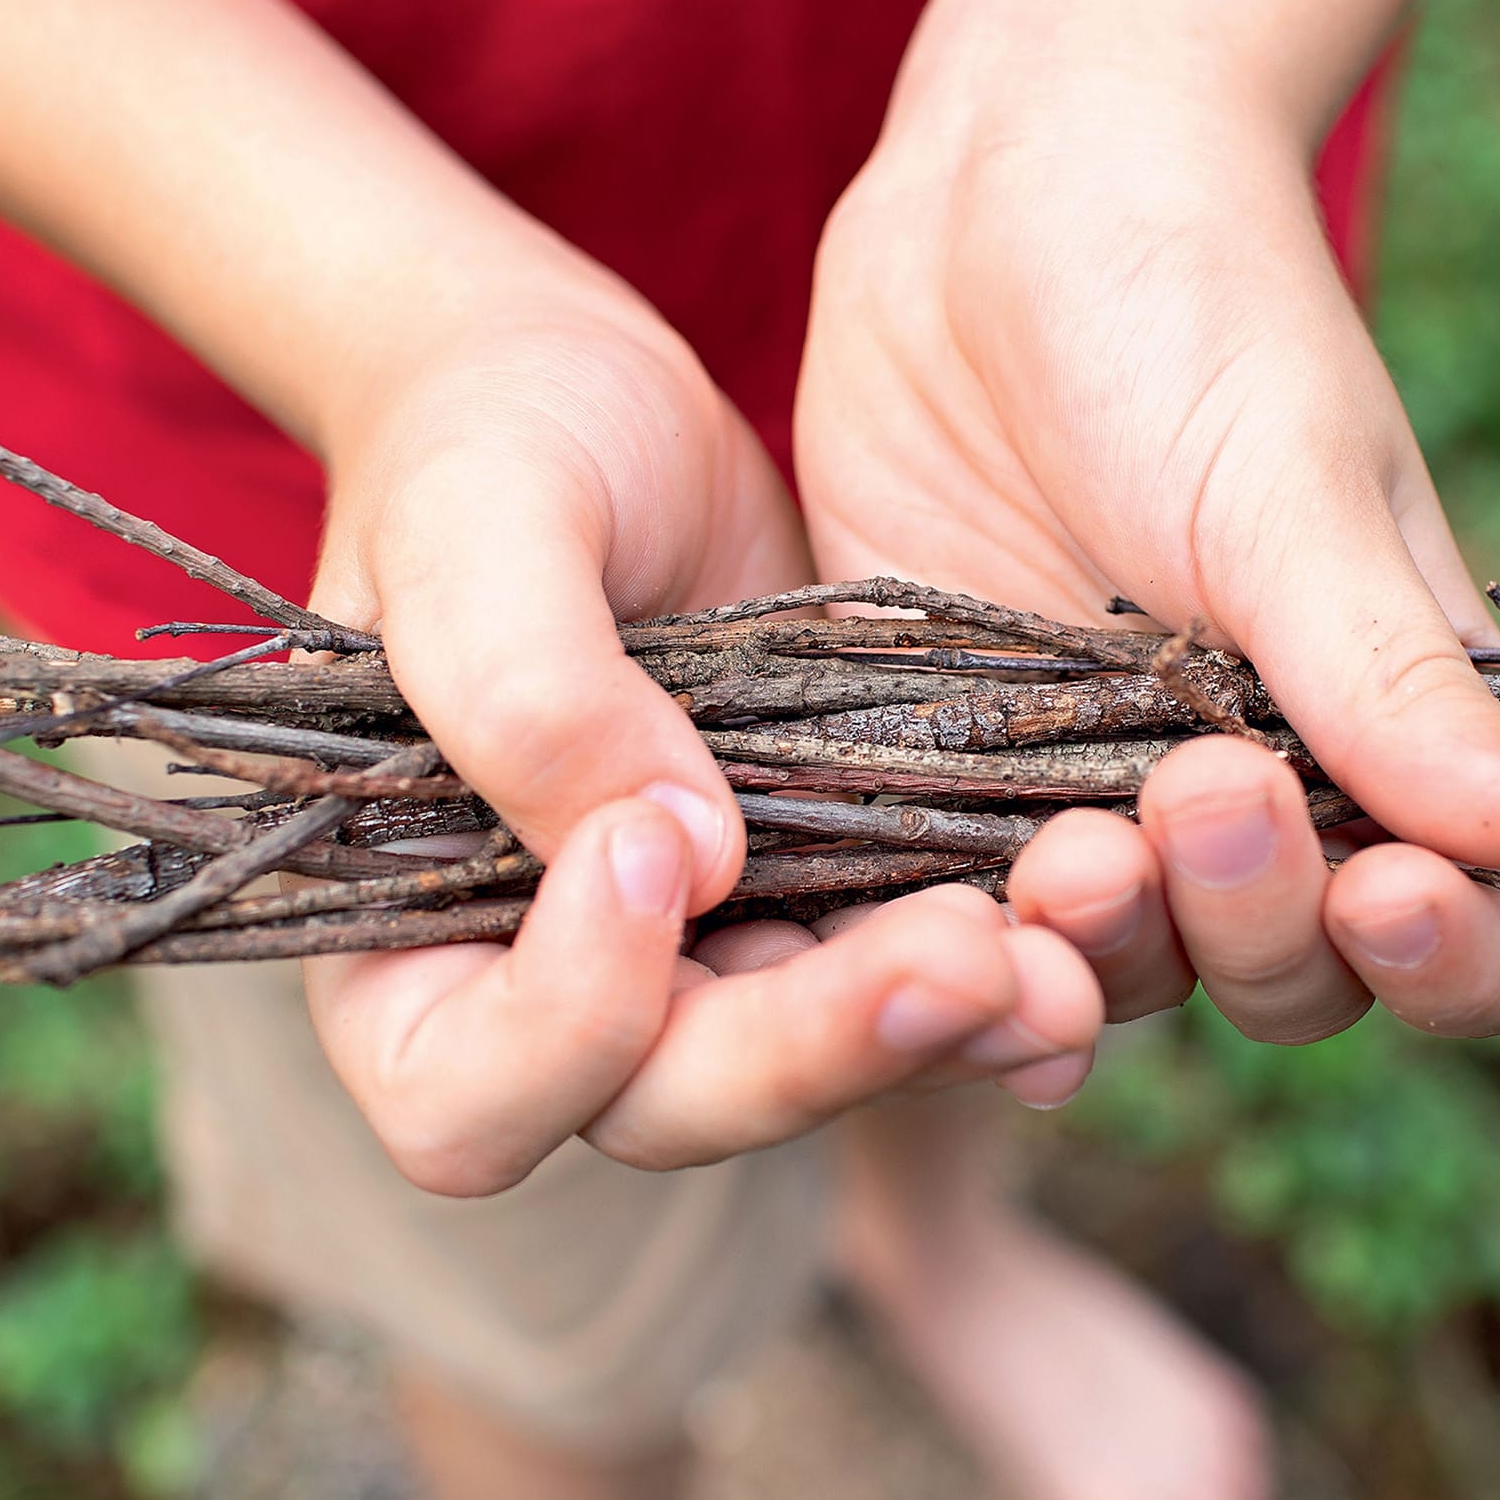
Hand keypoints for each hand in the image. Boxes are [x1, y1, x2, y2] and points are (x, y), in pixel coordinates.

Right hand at [304, 251, 1103, 1192]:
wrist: (592, 396)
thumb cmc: (486, 445)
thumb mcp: (473, 526)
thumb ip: (520, 687)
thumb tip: (671, 853)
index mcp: (408, 936)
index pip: (463, 1086)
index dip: (565, 1018)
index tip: (664, 843)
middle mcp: (558, 980)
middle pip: (675, 1103)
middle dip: (815, 1049)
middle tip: (960, 958)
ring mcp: (708, 946)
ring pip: (822, 1059)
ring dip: (943, 1026)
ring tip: (1060, 954)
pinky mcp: (830, 880)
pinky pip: (912, 963)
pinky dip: (1002, 955)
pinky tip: (1091, 910)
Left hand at [797, 48, 1499, 1045]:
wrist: (1000, 192)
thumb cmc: (1191, 301)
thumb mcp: (1290, 489)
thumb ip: (1401, 675)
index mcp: (1378, 721)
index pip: (1460, 926)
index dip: (1448, 959)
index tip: (1391, 893)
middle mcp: (1247, 778)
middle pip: (1281, 972)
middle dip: (1254, 921)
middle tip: (1199, 794)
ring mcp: (1088, 774)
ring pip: (1119, 959)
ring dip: (1106, 948)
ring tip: (1066, 861)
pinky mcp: (951, 749)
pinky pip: (959, 891)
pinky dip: (958, 939)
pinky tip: (925, 943)